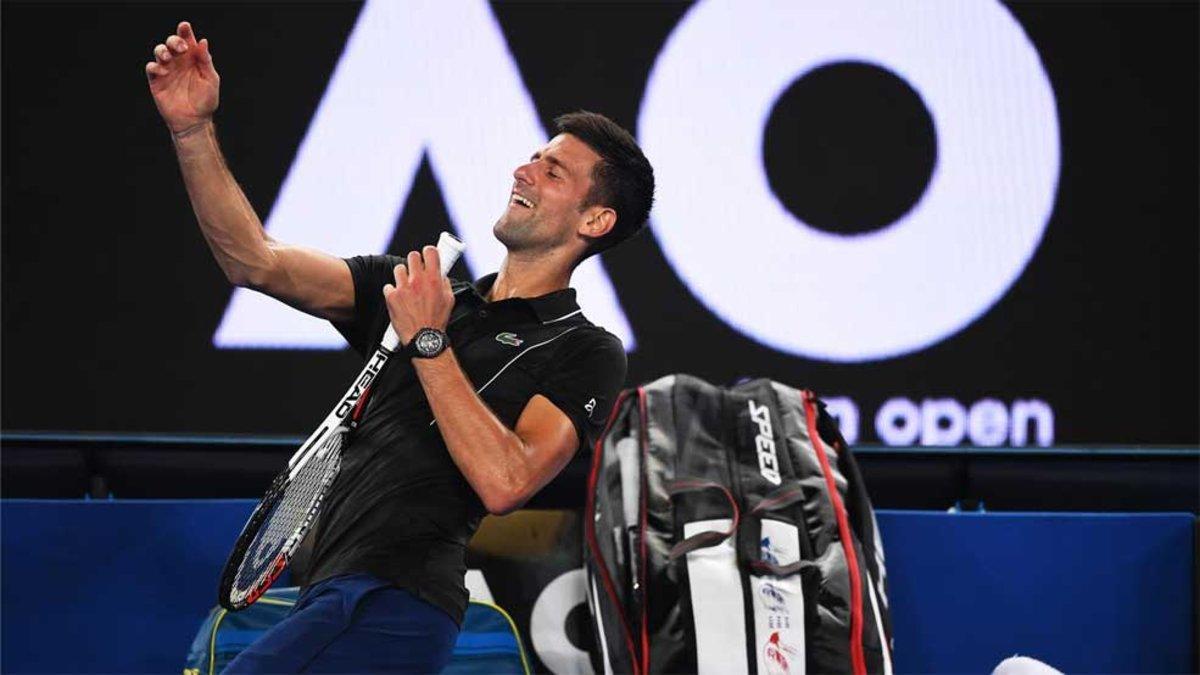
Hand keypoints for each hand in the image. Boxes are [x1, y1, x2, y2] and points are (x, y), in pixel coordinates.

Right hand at [145, 21, 219, 135]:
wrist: (194, 121)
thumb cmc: (205, 101)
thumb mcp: (211, 80)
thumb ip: (206, 61)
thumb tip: (202, 41)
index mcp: (193, 59)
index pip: (187, 40)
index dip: (185, 31)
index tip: (185, 27)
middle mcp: (179, 62)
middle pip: (171, 42)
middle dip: (174, 40)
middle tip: (181, 47)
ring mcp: (167, 70)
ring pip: (159, 51)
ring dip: (162, 50)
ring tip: (169, 58)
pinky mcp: (157, 81)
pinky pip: (151, 67)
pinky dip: (155, 66)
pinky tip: (164, 71)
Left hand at [382, 246, 454, 345]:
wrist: (423, 338)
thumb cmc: (436, 321)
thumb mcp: (449, 300)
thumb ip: (444, 284)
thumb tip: (441, 276)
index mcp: (433, 279)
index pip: (430, 252)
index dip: (429, 252)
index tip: (428, 256)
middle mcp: (417, 280)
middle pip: (412, 256)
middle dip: (415, 262)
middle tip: (416, 271)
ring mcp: (403, 287)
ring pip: (399, 269)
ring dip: (403, 276)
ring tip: (406, 287)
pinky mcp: (391, 296)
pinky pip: (388, 286)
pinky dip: (393, 292)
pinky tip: (399, 299)